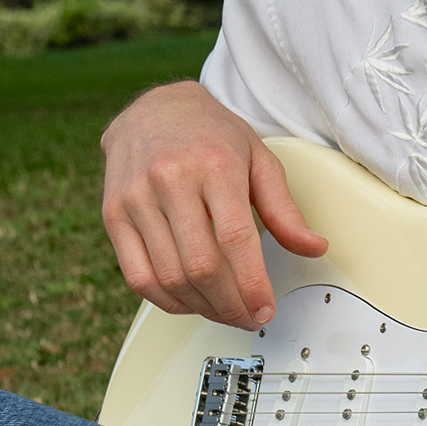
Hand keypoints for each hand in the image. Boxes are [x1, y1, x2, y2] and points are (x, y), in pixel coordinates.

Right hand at [98, 81, 326, 326]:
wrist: (155, 109)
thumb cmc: (210, 134)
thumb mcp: (258, 159)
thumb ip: (284, 209)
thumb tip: (313, 247)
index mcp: (213, 164)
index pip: (235, 239)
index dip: (252, 284)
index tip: (265, 308)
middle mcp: (170, 179)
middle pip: (201, 266)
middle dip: (230, 304)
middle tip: (248, 316)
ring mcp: (136, 198)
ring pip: (169, 277)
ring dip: (201, 308)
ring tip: (224, 311)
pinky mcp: (113, 215)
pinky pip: (137, 277)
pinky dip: (166, 300)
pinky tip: (189, 301)